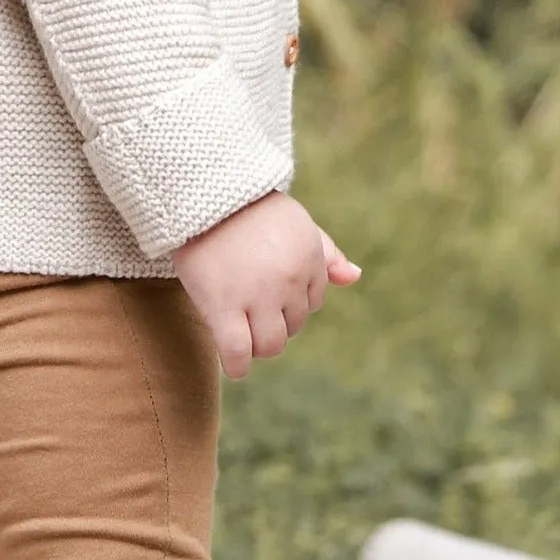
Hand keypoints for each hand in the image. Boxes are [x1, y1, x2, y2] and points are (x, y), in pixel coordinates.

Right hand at [172, 192, 360, 379]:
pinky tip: (233, 365)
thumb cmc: (249, 208)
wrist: (204, 193)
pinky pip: (237, 352)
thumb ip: (326, 252)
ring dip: (258, 345)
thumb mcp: (297, 222)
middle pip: (293, 327)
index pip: (312, 302)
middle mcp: (289, 280)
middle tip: (250, 311)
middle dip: (275, 324)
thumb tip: (355, 277)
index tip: (267, 292)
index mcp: (309, 258)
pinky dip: (236, 366)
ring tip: (241, 333)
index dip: (289, 302)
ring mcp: (257, 295)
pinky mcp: (222, 306)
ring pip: (270, 345)